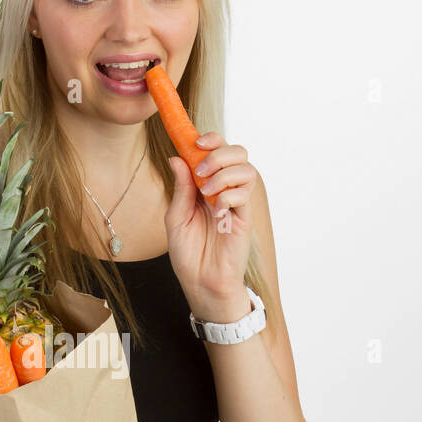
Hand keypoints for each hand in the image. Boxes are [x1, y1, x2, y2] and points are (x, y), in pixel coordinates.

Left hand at [164, 133, 256, 312]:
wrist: (200, 282)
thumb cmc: (188, 253)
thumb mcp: (175, 217)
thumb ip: (180, 188)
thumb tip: (176, 157)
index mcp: (206, 185)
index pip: (216, 151)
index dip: (210, 139)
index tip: (195, 141)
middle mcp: (224, 190)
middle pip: (237, 152)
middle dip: (219, 152)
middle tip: (201, 168)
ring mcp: (236, 203)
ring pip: (246, 169)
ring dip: (224, 173)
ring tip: (207, 192)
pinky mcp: (244, 218)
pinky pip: (245, 194)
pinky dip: (228, 195)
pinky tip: (217, 211)